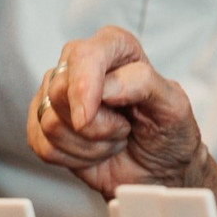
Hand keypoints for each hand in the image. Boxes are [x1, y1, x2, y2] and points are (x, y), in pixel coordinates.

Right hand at [27, 25, 206, 197]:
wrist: (159, 169)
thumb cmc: (168, 132)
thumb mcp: (173, 105)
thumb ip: (144, 84)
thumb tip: (107, 86)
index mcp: (116, 47)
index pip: (85, 55)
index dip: (83, 87)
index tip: (88, 117)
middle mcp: (83, 66)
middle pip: (60, 91)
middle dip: (96, 125)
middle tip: (123, 128)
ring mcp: (60, 95)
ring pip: (50, 122)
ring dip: (90, 145)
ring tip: (113, 139)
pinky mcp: (45, 125)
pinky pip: (43, 146)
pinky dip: (73, 159)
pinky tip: (95, 152)